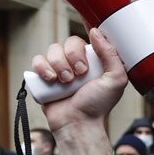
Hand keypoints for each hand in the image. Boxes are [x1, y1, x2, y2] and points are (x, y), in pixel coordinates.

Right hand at [31, 28, 126, 154]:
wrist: (78, 123)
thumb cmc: (98, 105)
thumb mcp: (116, 79)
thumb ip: (111, 54)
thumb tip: (95, 31)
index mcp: (95, 61)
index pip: (89, 39)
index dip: (87, 38)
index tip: (90, 45)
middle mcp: (77, 62)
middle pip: (69, 42)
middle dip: (73, 56)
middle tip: (79, 74)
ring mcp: (60, 69)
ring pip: (53, 50)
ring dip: (59, 64)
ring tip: (66, 81)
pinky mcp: (45, 77)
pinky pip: (37, 60)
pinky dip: (42, 67)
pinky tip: (51, 79)